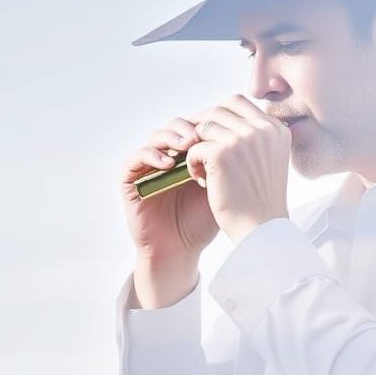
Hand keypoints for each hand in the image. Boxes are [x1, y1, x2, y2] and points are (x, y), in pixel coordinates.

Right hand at [120, 116, 220, 264]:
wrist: (180, 250)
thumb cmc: (202, 223)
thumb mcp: (219, 190)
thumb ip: (226, 165)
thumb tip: (245, 137)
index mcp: (190, 156)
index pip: (195, 127)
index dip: (205, 124)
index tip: (218, 129)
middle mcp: (168, 156)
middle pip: (175, 126)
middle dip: (188, 128)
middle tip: (201, 136)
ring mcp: (147, 167)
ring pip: (155, 137)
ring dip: (171, 138)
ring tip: (187, 146)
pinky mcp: (130, 180)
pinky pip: (135, 160)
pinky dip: (151, 156)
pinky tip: (167, 164)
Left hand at [181, 94, 290, 243]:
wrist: (262, 229)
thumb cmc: (262, 201)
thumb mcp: (269, 160)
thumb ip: (255, 138)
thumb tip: (225, 118)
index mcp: (276, 128)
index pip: (238, 103)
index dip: (219, 114)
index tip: (209, 131)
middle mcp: (262, 129)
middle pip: (219, 110)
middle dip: (202, 125)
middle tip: (193, 144)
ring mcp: (242, 139)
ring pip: (204, 127)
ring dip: (197, 146)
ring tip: (202, 168)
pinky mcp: (222, 154)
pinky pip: (194, 148)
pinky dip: (191, 163)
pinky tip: (201, 180)